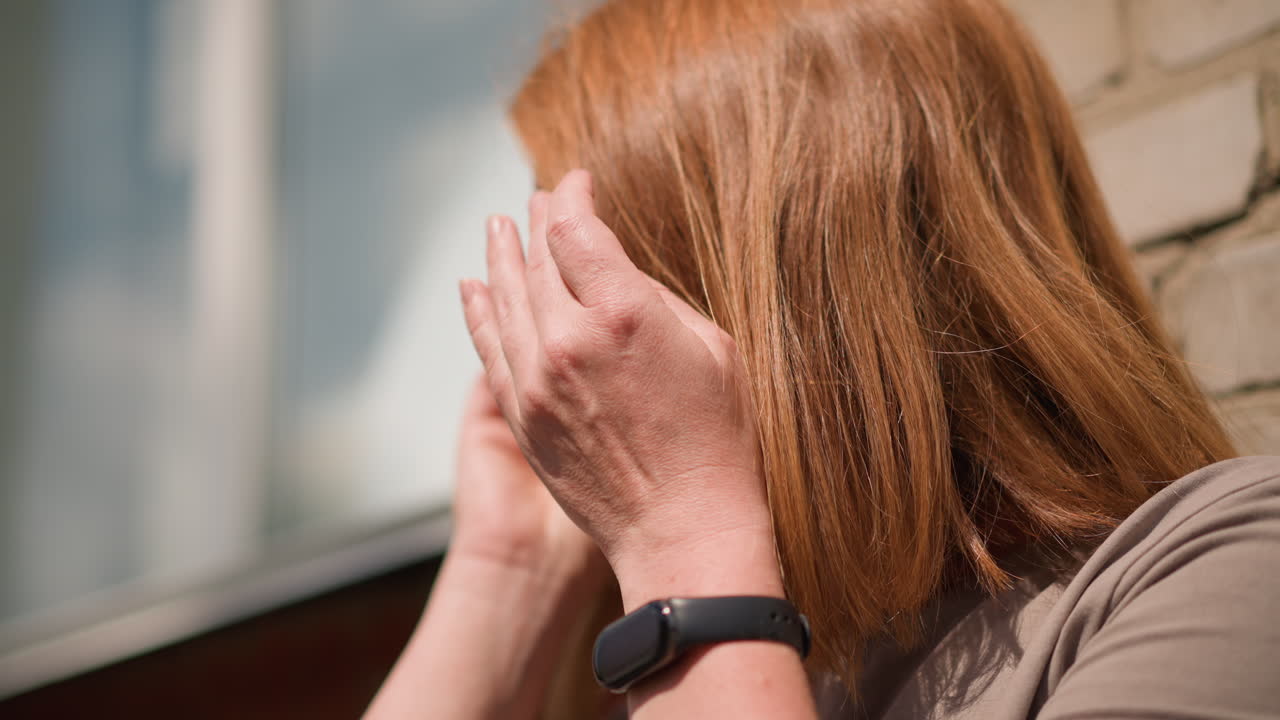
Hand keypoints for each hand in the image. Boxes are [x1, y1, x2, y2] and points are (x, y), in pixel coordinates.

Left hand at [459, 170, 780, 608]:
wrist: (681, 529)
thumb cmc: (715, 441)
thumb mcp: (712, 349)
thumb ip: (655, 300)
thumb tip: (615, 275)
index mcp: (623, 314)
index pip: (577, 231)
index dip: (573, 199)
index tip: (577, 183)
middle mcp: (569, 340)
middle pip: (538, 260)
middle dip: (539, 222)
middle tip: (539, 199)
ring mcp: (537, 381)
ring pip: (505, 299)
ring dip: (501, 257)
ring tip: (498, 226)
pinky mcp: (521, 416)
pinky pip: (489, 349)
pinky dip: (477, 312)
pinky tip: (473, 286)